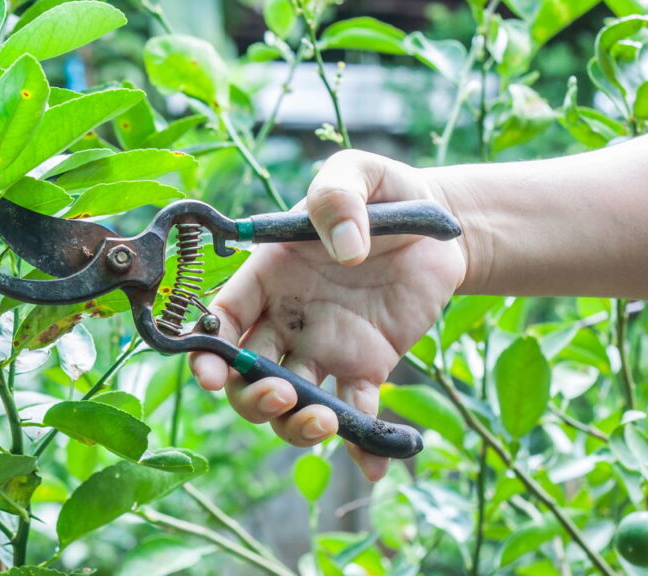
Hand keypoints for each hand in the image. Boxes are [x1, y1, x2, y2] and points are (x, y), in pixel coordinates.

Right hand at [190, 150, 466, 480]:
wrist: (440, 226)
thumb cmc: (384, 193)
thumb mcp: (357, 174)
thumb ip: (338, 197)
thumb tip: (345, 251)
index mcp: (268, 276)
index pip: (222, 320)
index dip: (206, 351)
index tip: (211, 375)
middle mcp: (286, 320)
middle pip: (246, 376)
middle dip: (250, 398)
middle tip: (280, 393)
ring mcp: (324, 349)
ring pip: (290, 404)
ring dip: (295, 426)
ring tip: (325, 419)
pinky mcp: (367, 369)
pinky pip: (357, 415)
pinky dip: (362, 446)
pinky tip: (376, 465)